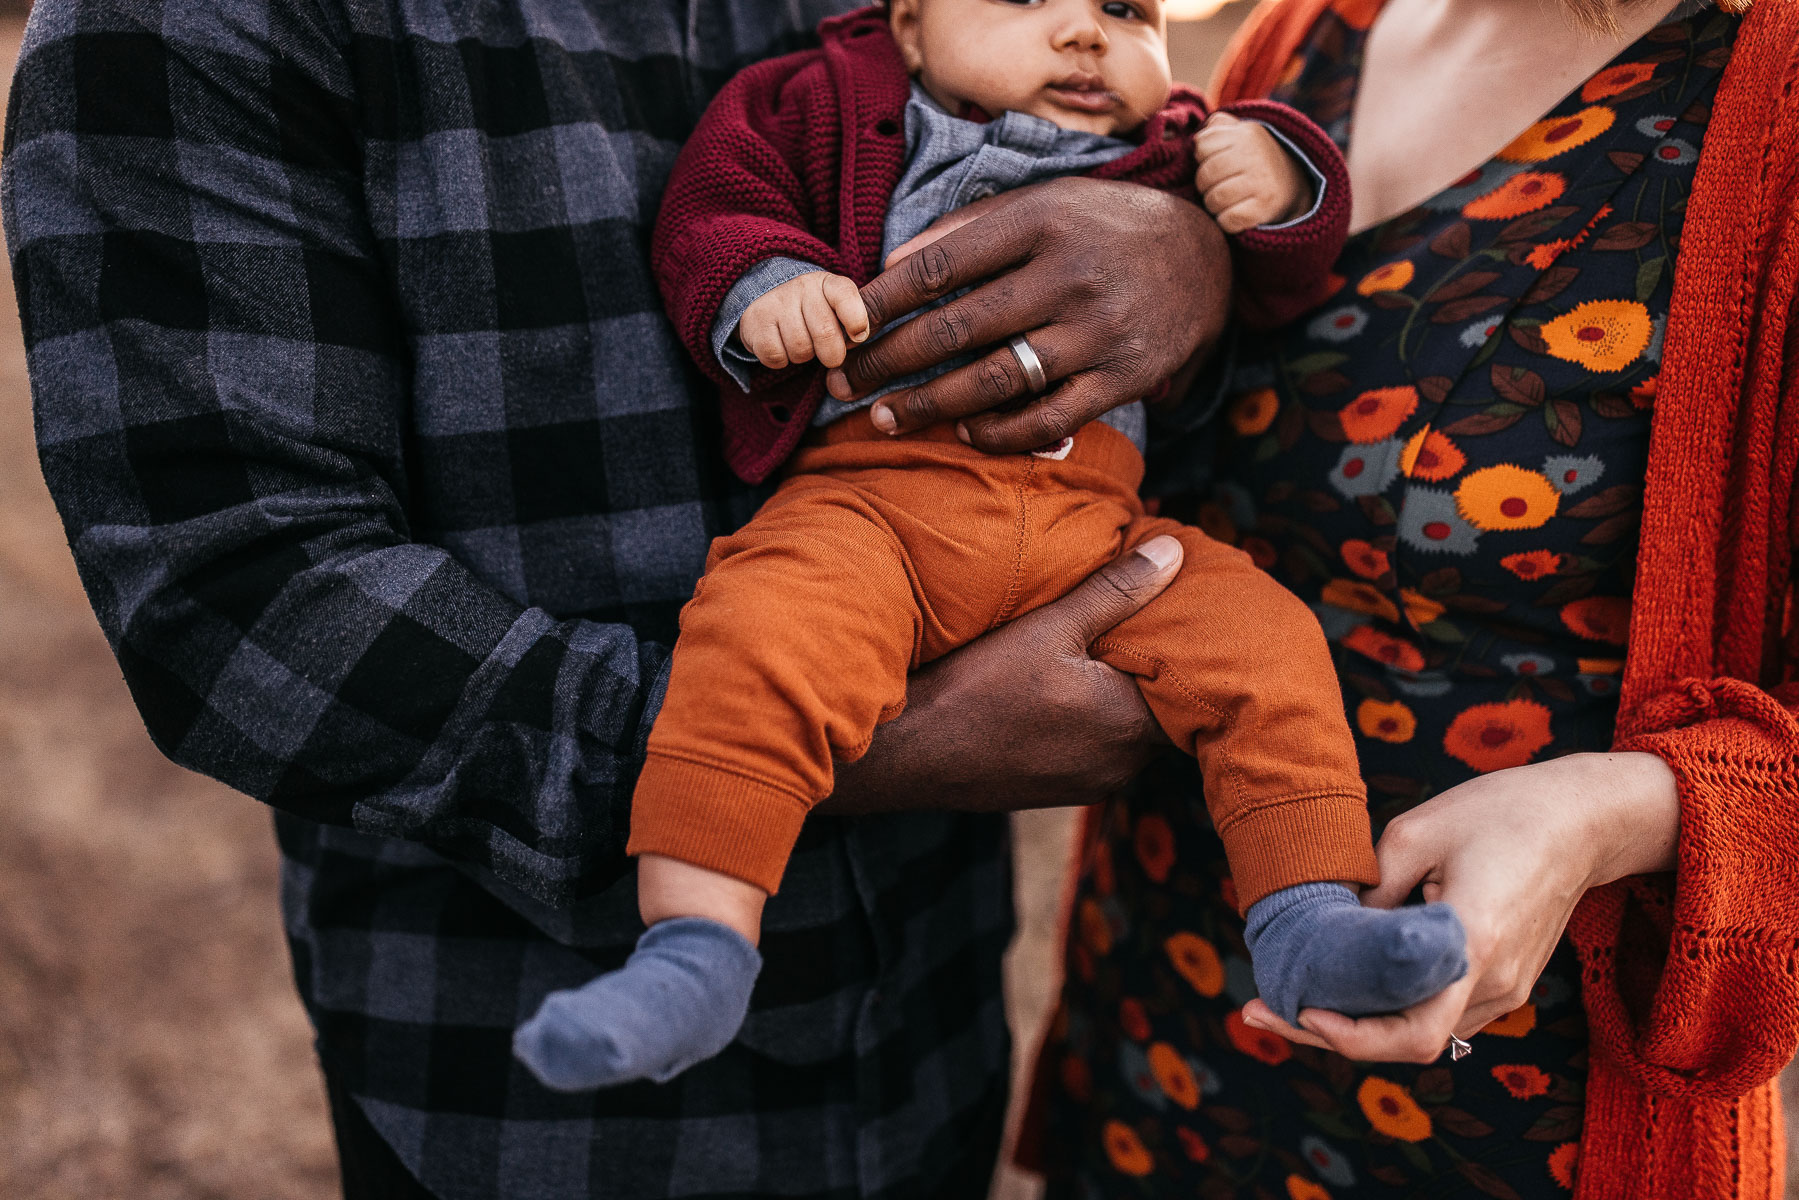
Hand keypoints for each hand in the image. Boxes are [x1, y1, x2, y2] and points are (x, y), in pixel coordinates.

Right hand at [738, 271, 870, 369]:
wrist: (764, 299)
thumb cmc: (811, 312)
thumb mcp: (835, 308)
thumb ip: (852, 320)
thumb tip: (860, 337)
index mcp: (827, 283)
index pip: (845, 295)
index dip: (856, 319)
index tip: (858, 336)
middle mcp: (801, 287)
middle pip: (825, 333)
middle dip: (831, 354)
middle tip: (828, 354)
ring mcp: (776, 302)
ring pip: (800, 349)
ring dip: (803, 356)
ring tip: (799, 343)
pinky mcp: (754, 321)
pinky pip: (776, 356)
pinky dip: (781, 361)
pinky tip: (780, 346)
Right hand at [821, 535, 1183, 814]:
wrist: (910, 756)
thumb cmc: (978, 689)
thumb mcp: (1050, 627)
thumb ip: (1117, 591)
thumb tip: (1174, 552)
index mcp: (1132, 724)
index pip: (1191, 688)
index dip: (1187, 651)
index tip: (1178, 618)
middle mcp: (1123, 765)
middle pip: (1160, 711)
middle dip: (1150, 672)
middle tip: (1137, 626)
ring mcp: (1092, 783)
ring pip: (1127, 731)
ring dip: (1118, 699)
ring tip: (1097, 655)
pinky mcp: (1062, 792)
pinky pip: (1097, 749)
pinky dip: (1091, 721)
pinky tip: (1061, 693)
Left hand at [823, 176, 1231, 453]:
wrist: (1207, 256)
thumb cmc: (1102, 227)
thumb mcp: (1045, 201)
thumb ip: (971, 227)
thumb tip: (893, 259)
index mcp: (1040, 221)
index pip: (939, 266)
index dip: (880, 299)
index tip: (842, 322)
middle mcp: (1067, 276)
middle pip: (955, 328)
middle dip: (886, 362)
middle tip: (842, 383)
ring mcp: (1097, 332)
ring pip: (994, 380)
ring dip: (930, 405)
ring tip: (886, 417)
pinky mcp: (1121, 379)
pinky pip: (1046, 419)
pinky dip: (998, 433)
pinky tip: (962, 433)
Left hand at [1193, 112, 1310, 234]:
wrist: (1295, 185)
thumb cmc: (1255, 159)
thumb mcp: (1242, 133)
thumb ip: (1220, 126)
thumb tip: (1197, 137)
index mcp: (1247, 134)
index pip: (1202, 145)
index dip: (1202, 157)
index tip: (1214, 161)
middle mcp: (1255, 156)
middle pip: (1205, 175)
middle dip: (1204, 185)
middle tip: (1216, 186)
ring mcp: (1261, 182)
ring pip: (1213, 199)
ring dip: (1213, 204)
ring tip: (1225, 200)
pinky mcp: (1263, 208)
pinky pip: (1226, 219)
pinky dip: (1225, 221)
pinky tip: (1234, 213)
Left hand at [1240, 752, 1679, 1061]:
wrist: (1583, 821)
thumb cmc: (1501, 812)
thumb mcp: (1415, 833)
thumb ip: (1371, 893)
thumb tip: (1331, 935)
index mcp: (1471, 943)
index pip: (1413, 1034)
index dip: (1350, 1039)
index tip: (1301, 1011)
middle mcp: (1494, 982)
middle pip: (1407, 1043)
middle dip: (1330, 1034)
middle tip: (1259, 1011)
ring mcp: (1507, 990)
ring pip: (1423, 1032)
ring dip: (1359, 1023)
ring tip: (1290, 994)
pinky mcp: (1508, 983)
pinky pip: (1441, 1012)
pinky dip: (1391, 1007)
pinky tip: (1347, 983)